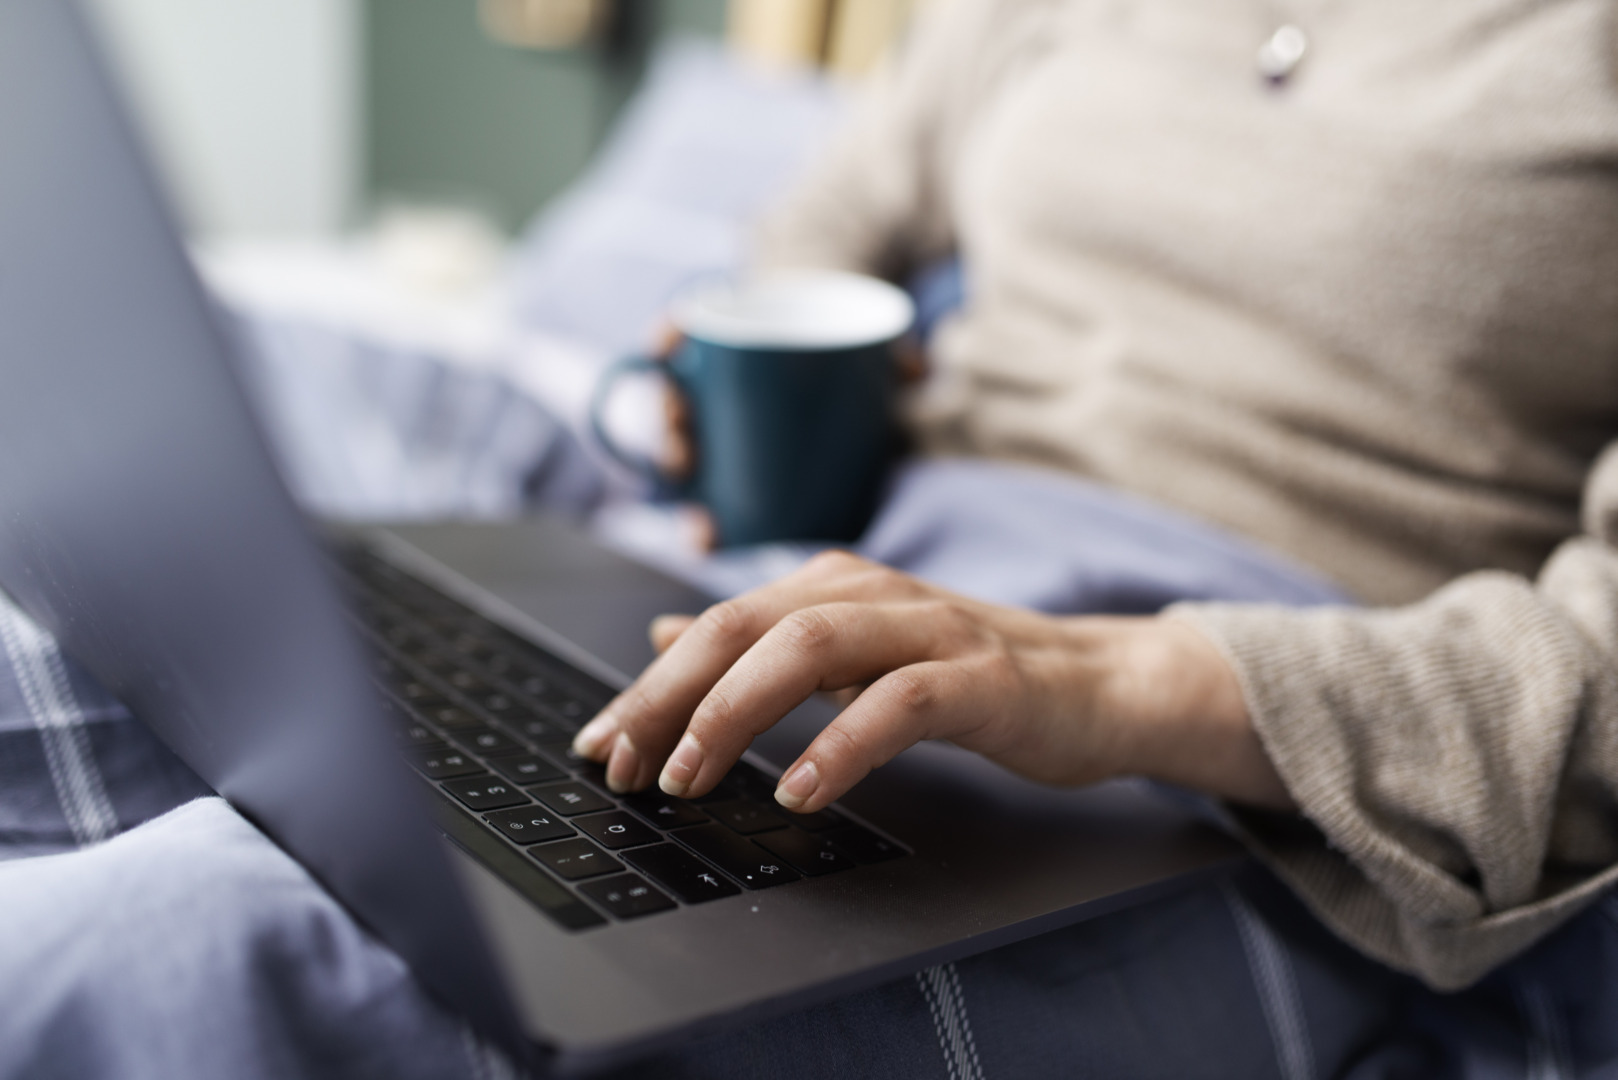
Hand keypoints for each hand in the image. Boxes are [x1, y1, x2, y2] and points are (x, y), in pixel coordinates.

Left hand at [571, 551, 1294, 812]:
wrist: (1097, 685)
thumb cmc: (966, 675)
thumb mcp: (851, 654)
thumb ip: (763, 643)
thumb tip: (664, 634)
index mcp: (833, 586)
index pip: (719, 625)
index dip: (649, 685)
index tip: (598, 746)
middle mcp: (872, 592)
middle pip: (746, 627)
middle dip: (669, 696)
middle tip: (621, 765)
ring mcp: (929, 629)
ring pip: (811, 645)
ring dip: (736, 711)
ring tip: (689, 776)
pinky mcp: (982, 677)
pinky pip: (901, 702)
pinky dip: (843, 744)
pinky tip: (802, 790)